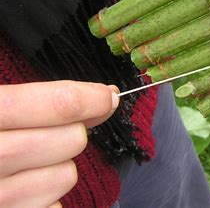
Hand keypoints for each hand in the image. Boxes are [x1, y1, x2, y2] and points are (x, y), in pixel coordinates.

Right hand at [0, 81, 119, 206]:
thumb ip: (26, 99)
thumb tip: (99, 97)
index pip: (57, 105)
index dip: (90, 98)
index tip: (106, 96)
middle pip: (71, 140)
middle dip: (72, 131)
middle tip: (51, 129)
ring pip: (65, 176)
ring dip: (58, 166)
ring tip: (26, 161)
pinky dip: (45, 198)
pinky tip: (18, 188)